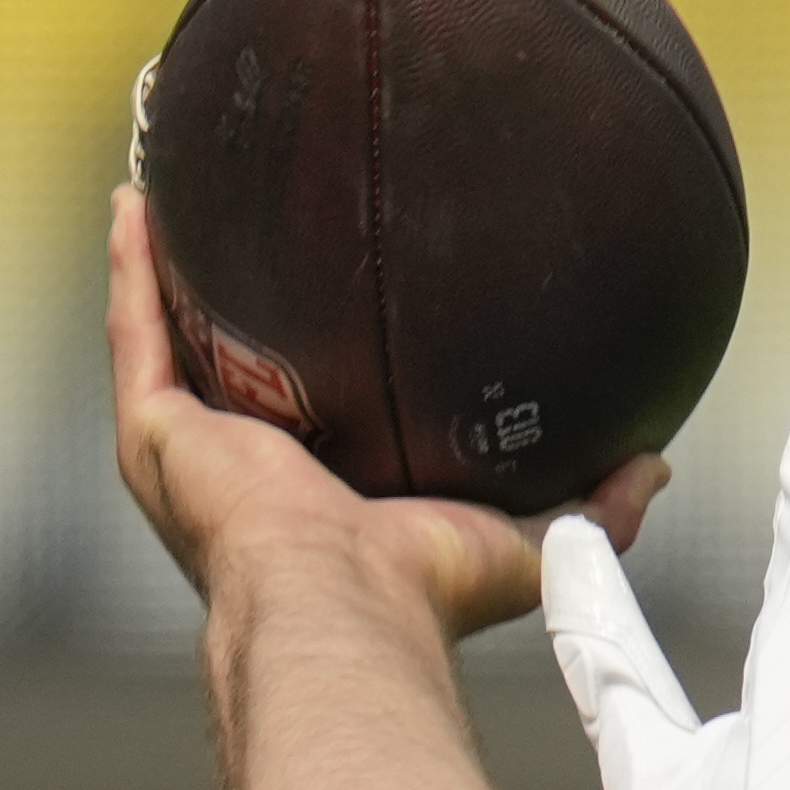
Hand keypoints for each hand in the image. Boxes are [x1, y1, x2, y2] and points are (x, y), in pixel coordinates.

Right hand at [102, 183, 654, 640]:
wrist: (343, 608)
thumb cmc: (423, 598)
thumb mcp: (523, 543)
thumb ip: (591, 508)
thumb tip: (656, 468)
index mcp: (312, 494)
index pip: (307, 409)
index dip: (307, 352)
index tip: (321, 288)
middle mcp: (239, 471)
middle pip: (221, 362)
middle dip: (220, 296)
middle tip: (230, 217)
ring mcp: (189, 453)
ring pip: (162, 337)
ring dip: (156, 264)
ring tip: (159, 181)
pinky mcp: (155, 435)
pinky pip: (138, 333)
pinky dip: (133, 266)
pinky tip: (137, 195)